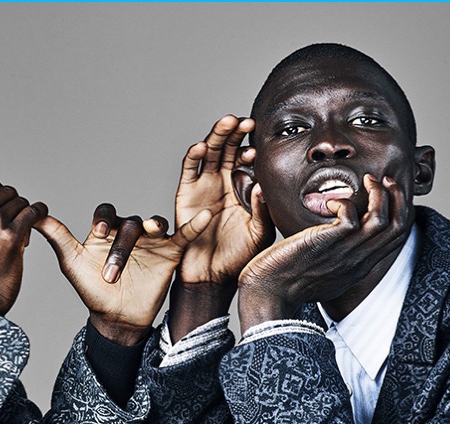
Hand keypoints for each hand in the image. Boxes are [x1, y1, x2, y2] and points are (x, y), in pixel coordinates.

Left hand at [35, 204, 211, 344]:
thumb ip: (57, 237)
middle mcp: (129, 232)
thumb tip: (34, 214)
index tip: (97, 232)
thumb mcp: (72, 262)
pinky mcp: (171, 252)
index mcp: (106, 231)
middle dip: (121, 247)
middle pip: (129, 223)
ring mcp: (151, 241)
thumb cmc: (92, 290)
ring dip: (149, 231)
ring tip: (151, 235)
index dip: (102, 218)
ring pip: (152, 224)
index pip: (106, 212)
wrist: (117, 318)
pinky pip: (184, 234)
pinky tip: (203, 217)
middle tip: (112, 274)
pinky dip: (194, 225)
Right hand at [175, 115, 274, 284]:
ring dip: (217, 135)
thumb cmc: (238, 257)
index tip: (261, 144)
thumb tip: (264, 185)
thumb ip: (263, 210)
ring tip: (228, 122)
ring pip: (210, 152)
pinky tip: (204, 145)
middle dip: (236, 132)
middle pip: (228, 148)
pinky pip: (189, 170)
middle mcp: (221, 182)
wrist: (212, 276)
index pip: (246, 160)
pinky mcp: (185, 193)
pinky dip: (195, 155)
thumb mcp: (259, 233)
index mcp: (241, 188)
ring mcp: (203, 186)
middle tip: (246, 121)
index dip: (252, 148)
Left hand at [237, 174, 411, 332]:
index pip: (396, 237)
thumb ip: (337, 259)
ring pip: (382, 219)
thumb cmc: (287, 282)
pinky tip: (328, 201)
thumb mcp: (323, 274)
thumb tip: (337, 243)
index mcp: (360, 267)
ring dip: (379, 194)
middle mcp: (358, 260)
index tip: (388, 193)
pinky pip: (350, 216)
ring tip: (367, 180)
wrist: (269, 294)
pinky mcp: (326, 243)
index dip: (400, 211)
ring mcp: (344, 252)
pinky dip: (343, 202)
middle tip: (384, 180)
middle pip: (398, 227)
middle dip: (398, 197)